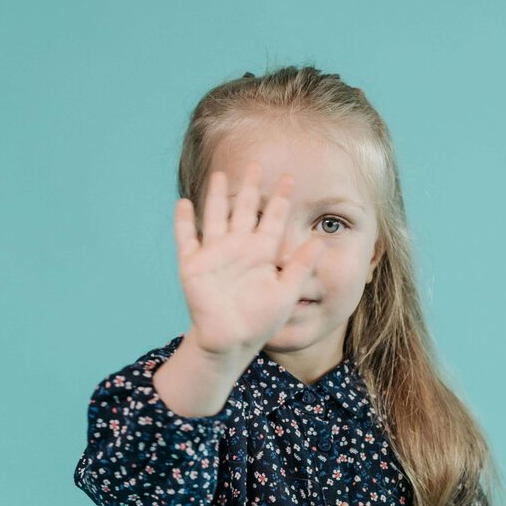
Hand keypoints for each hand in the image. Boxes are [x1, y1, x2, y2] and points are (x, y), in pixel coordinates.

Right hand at [173, 160, 327, 356]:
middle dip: (250, 187)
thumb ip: (302, 266)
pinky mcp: (193, 266)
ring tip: (219, 174)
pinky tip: (184, 203)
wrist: (232, 340)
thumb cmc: (261, 320)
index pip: (273, 218)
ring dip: (216, 196)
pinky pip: (187, 238)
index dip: (281, 198)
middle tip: (256, 164)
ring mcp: (215, 254)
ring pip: (216, 216)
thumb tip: (321, 242)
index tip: (289, 178)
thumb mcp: (287, 292)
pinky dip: (184, 222)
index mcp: (262, 252)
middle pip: (245, 209)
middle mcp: (239, 247)